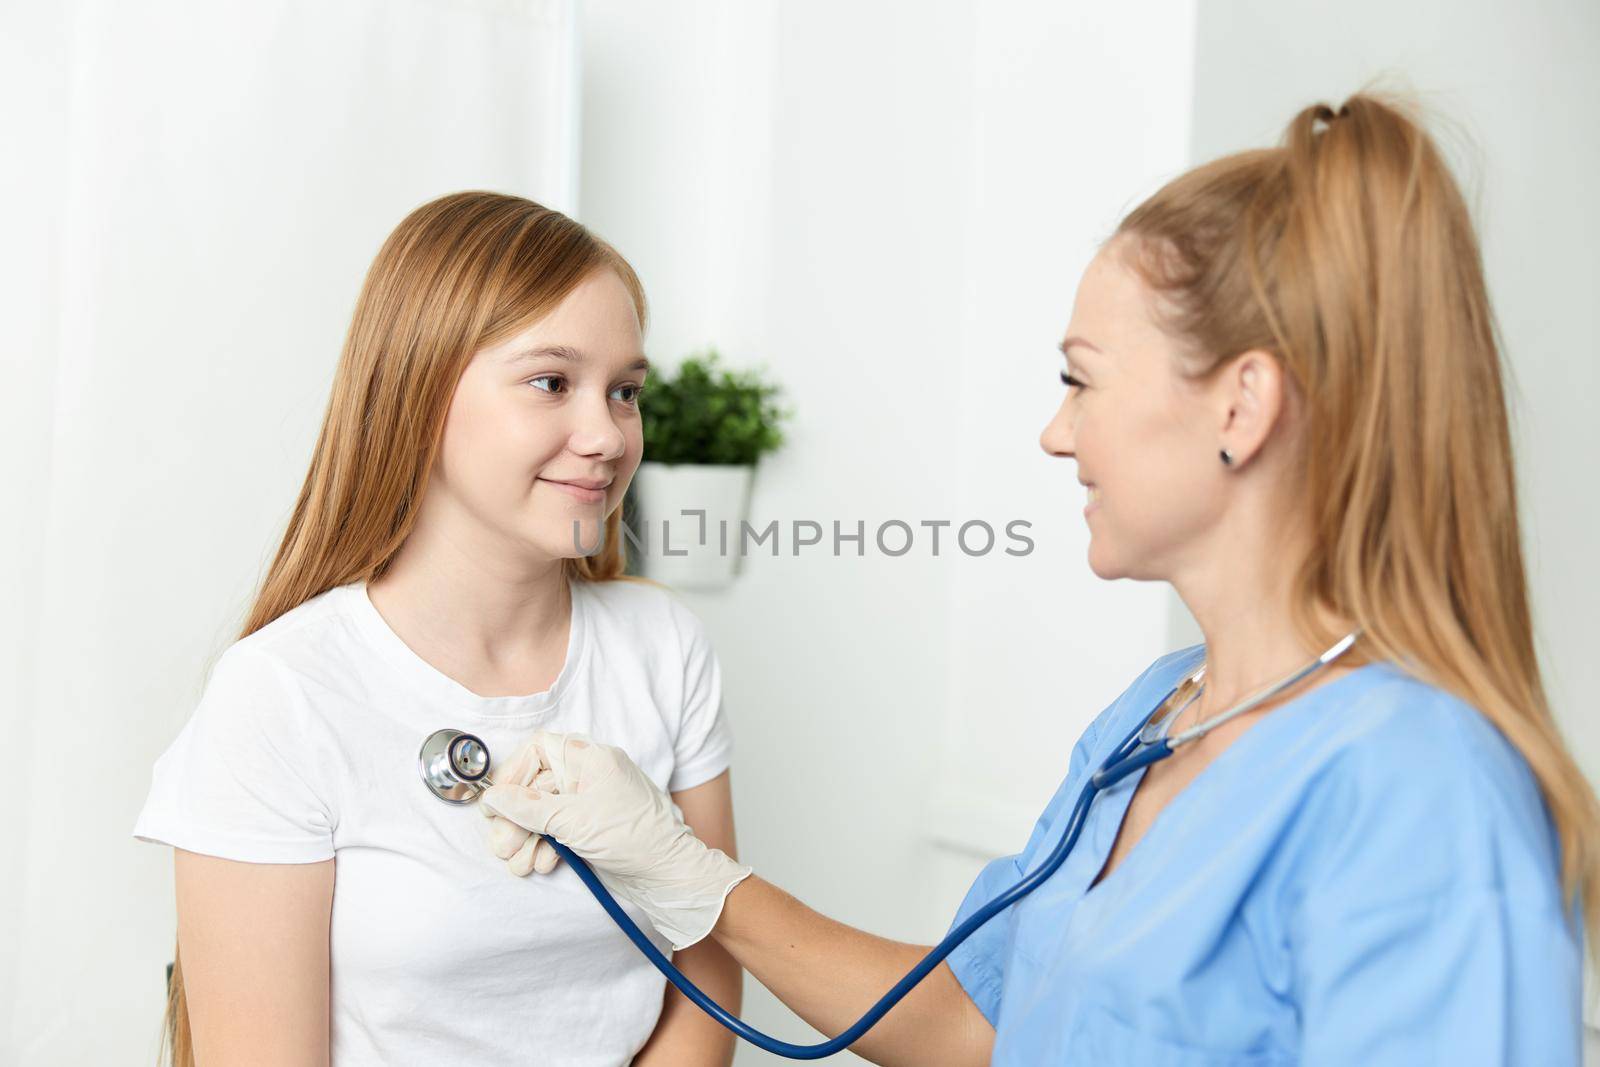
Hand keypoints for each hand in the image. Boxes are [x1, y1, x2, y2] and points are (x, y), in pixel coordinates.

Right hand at [479, 731, 752, 949]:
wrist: (668, 874)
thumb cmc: (633, 837)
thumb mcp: (573, 820)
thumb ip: (528, 807)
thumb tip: (493, 797)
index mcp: (591, 759)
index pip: (539, 749)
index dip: (513, 773)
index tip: (497, 802)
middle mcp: (590, 775)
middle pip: (536, 786)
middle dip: (516, 818)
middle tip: (502, 846)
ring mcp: (591, 802)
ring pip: (543, 812)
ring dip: (527, 838)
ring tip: (518, 862)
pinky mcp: (591, 826)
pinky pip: (557, 829)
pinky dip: (545, 846)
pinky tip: (542, 863)